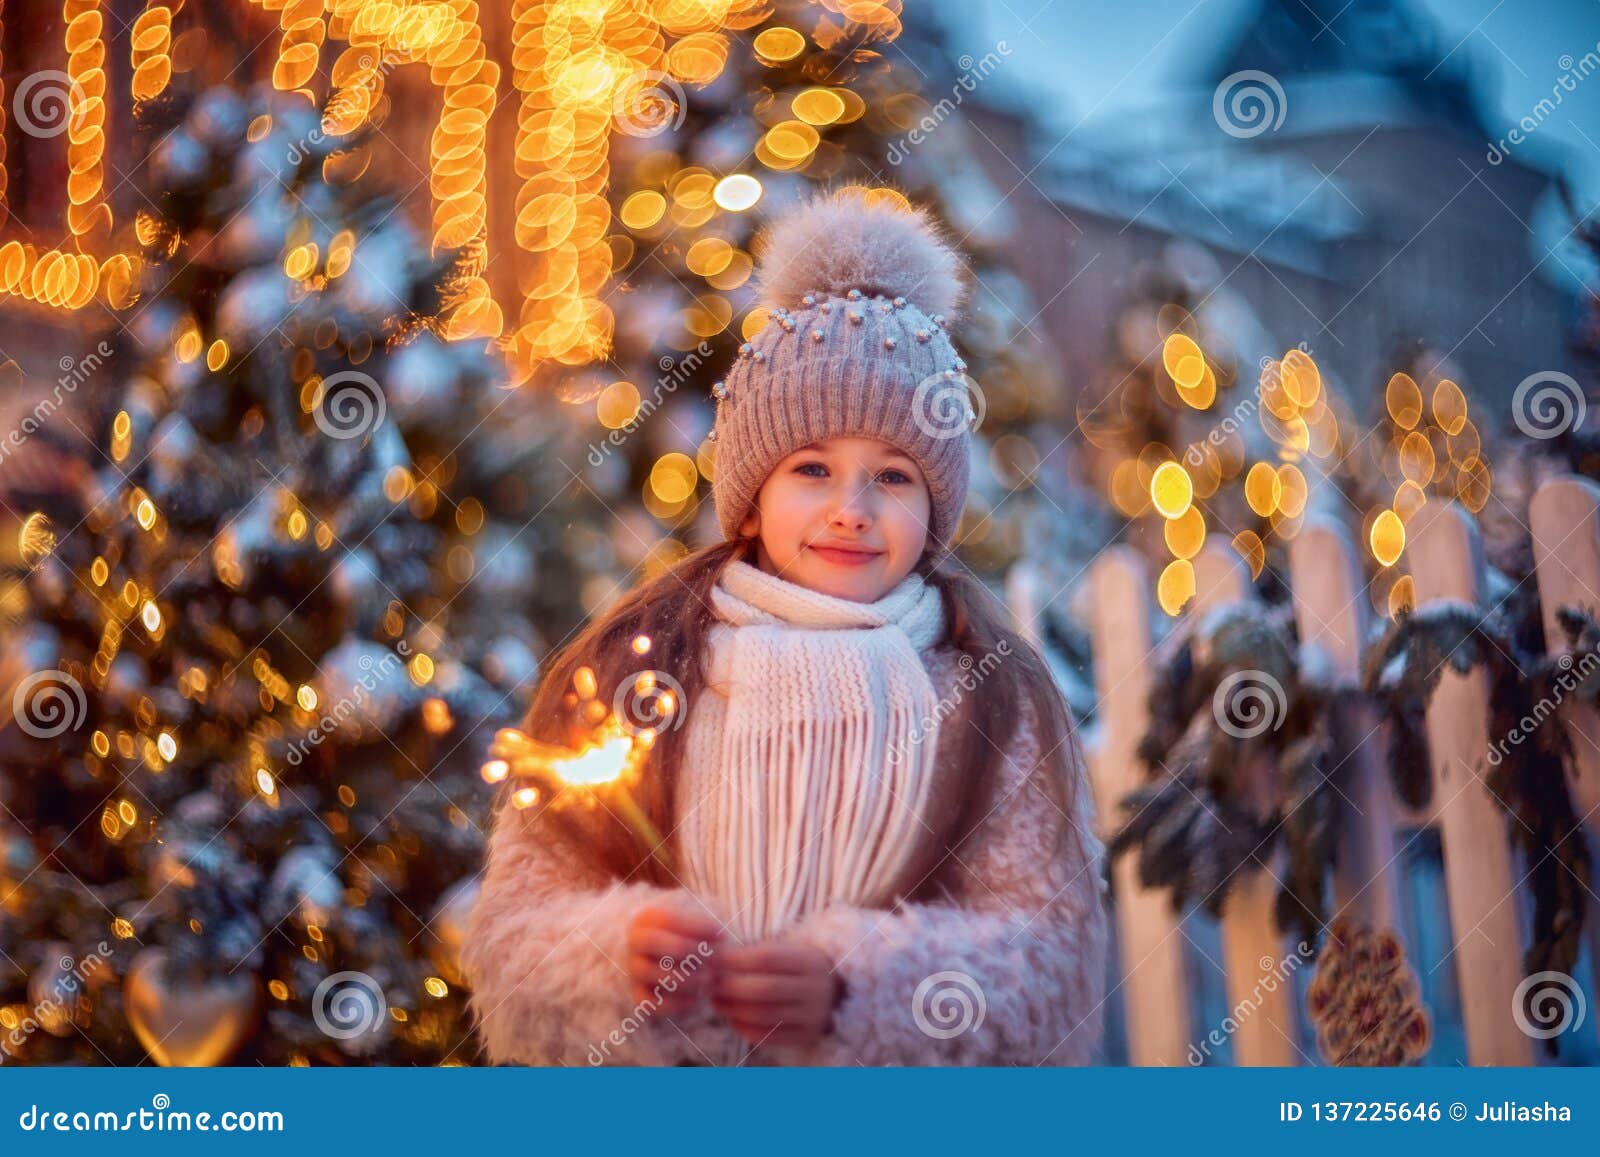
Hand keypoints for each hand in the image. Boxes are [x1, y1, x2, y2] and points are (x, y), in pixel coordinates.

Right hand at [625, 906, 721, 1015]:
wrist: (676, 959)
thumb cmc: (694, 935)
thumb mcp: (700, 920)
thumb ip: (707, 923)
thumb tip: (720, 936)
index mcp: (647, 918)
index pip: (666, 918)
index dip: (696, 927)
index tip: (722, 935)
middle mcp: (634, 942)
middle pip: (651, 941)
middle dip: (685, 949)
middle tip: (712, 957)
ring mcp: (633, 969)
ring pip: (652, 973)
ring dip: (685, 978)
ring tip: (709, 978)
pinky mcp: (638, 995)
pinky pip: (653, 1002)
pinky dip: (677, 1003)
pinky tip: (698, 998)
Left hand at [710, 940, 840, 1048]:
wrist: (830, 991)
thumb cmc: (792, 966)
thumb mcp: (782, 951)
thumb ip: (751, 954)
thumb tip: (711, 960)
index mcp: (809, 961)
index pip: (767, 958)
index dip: (736, 960)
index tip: (713, 960)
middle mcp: (816, 989)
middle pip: (765, 989)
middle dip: (730, 987)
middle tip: (709, 984)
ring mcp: (813, 1016)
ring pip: (764, 1015)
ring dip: (732, 1009)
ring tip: (715, 1001)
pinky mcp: (805, 1037)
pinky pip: (767, 1037)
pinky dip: (743, 1028)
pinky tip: (731, 1017)